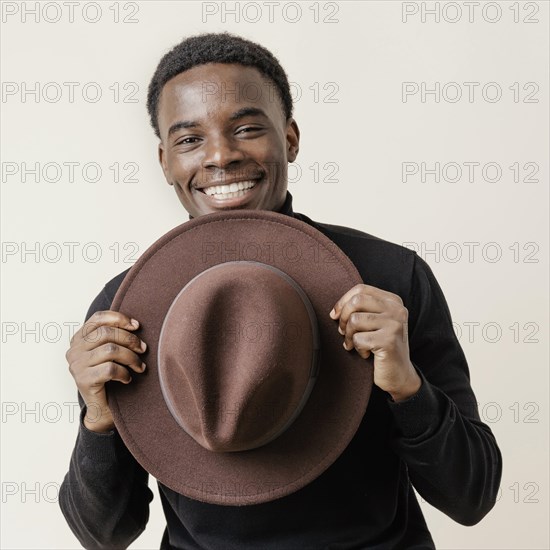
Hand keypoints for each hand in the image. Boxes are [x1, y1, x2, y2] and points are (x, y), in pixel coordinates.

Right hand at [65, 311, 146, 432]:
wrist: (101, 409)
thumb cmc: (109, 377)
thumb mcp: (110, 353)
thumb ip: (115, 337)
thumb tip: (135, 325)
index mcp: (79, 339)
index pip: (98, 318)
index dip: (119, 318)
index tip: (136, 326)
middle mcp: (74, 350)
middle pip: (107, 333)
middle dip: (130, 339)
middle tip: (143, 349)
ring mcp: (77, 365)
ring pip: (110, 350)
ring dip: (131, 357)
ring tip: (139, 366)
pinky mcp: (83, 380)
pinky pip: (110, 369)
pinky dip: (124, 373)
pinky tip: (128, 378)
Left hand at [330, 284, 420, 401]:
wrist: (399, 374)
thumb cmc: (382, 346)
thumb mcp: (375, 322)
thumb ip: (361, 310)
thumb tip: (335, 311)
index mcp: (393, 301)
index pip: (361, 289)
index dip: (343, 301)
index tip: (335, 316)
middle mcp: (397, 310)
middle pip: (356, 301)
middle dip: (344, 318)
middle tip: (343, 332)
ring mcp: (394, 325)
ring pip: (355, 320)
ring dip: (349, 336)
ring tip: (355, 344)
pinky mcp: (389, 341)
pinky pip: (358, 339)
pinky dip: (357, 348)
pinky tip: (366, 353)